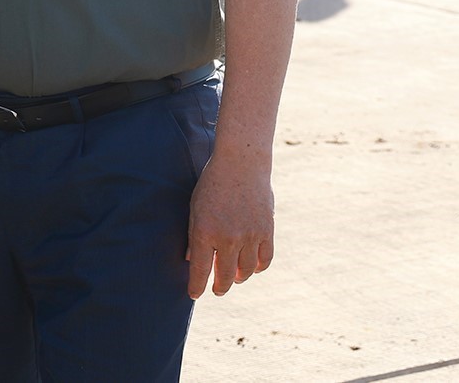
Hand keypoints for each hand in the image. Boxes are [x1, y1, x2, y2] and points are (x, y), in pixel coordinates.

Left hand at [186, 154, 274, 298]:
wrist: (241, 165)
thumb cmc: (212, 185)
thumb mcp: (195, 208)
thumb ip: (194, 236)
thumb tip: (192, 260)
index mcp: (205, 232)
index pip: (200, 271)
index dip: (197, 286)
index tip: (195, 294)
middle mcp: (228, 238)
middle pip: (224, 275)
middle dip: (219, 287)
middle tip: (217, 290)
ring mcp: (249, 236)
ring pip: (246, 271)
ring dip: (239, 278)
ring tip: (234, 278)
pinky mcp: (266, 231)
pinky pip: (265, 259)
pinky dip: (258, 268)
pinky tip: (252, 268)